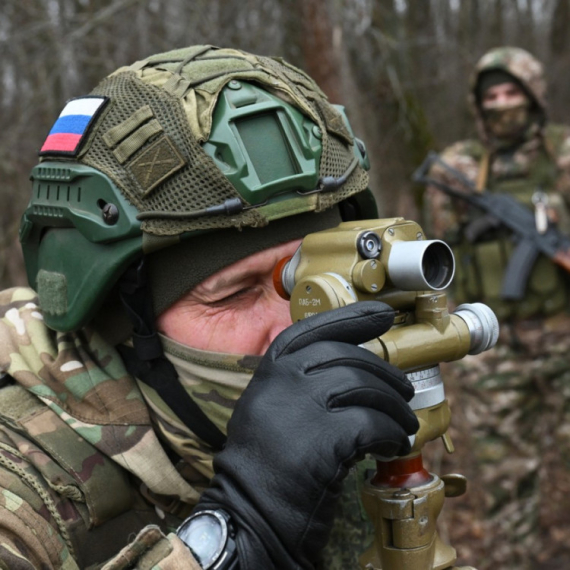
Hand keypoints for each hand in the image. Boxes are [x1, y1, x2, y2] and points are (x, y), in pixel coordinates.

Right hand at [196, 301, 418, 568]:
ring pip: (365, 387)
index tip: (383, 315)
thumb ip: (299, 385)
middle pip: (347, 356)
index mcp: (270, 371)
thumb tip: (353, 374)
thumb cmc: (263, 464)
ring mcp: (303, 404)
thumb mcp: (269, 408)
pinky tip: (394, 444)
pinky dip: (392, 432)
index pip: (314, 329)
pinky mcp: (324, 437)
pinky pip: (373, 423)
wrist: (249, 512)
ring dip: (395, 406)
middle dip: (384, 372)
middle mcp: (284, 379)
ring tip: (404, 423)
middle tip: (404, 390)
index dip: (353, 318)